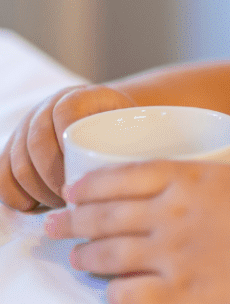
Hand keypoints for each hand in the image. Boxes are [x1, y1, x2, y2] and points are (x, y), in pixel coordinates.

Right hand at [0, 85, 136, 210]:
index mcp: (81, 96)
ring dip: (36, 189)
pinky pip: (2, 173)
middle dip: (52, 177)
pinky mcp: (13, 147)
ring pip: (16, 160)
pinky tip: (33, 206)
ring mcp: (26, 126)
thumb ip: (141, 139)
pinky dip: (13, 193)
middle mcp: (47, 106)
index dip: (69, 146)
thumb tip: (141, 171)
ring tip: (62, 205)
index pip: (65, 114)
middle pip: (36, 142)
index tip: (86, 176)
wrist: (107, 118)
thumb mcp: (140, 126)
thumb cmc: (130, 129)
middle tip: (74, 199)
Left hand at [44, 154, 229, 303]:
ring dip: (85, 256)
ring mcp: (172, 255)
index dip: (90, 184)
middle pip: (102, 215)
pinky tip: (113, 292)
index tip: (73, 190)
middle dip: (70, 220)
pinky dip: (114, 293)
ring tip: (78, 258)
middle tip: (54, 226)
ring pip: (106, 255)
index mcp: (191, 178)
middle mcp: (172, 214)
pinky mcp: (181, 294)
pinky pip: (128, 296)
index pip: (121, 176)